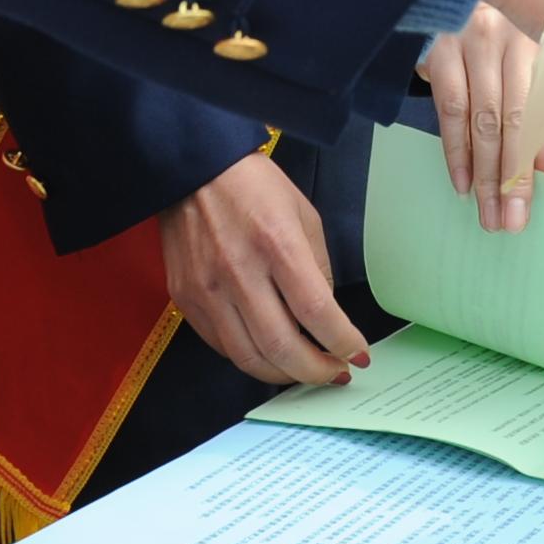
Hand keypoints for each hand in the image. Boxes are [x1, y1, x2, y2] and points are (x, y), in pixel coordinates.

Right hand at [154, 153, 365, 388]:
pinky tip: (268, 352)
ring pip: (248, 357)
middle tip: (335, 373)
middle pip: (281, 346)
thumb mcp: (303, 214)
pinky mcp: (185, 298)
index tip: (358, 354)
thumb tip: (324, 315)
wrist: (192, 168)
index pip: (316, 310)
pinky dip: (250, 357)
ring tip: (304, 370)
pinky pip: (221, 345)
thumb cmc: (254, 186)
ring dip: (283, 374)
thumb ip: (317, 267)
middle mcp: (239, 272)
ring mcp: (207, 289)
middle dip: (315, 371)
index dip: (342, 341)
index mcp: (277, 244)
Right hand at [416, 0, 543, 231]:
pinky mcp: (442, 50)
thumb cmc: (499, 49)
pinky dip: (456, 153)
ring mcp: (477, 43)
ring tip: (490, 215)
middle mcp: (517, 43)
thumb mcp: (531, 73)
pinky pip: (450, 111)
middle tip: (515, 221)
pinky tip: (462, 184)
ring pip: (485, 121)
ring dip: (486, 176)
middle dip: (518, 178)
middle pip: (521, 120)